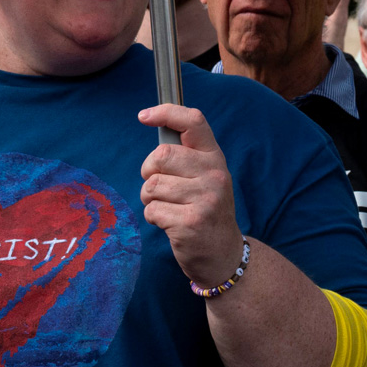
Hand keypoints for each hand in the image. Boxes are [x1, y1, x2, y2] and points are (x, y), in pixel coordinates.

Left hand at [136, 104, 243, 286]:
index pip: (193, 122)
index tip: (144, 116)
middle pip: (160, 155)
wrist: (223, 254)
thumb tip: (154, 123)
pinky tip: (170, 224)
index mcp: (215, 158)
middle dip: (148, 172)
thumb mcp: (206, 178)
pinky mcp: (191, 222)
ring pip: (152, 186)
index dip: (166, 112)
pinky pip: (152, 210)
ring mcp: (205, 198)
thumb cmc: (205, 211)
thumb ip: (187, 156)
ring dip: (150, 200)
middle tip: (159, 187)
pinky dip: (153, 218)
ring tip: (168, 209)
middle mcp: (215, 174)